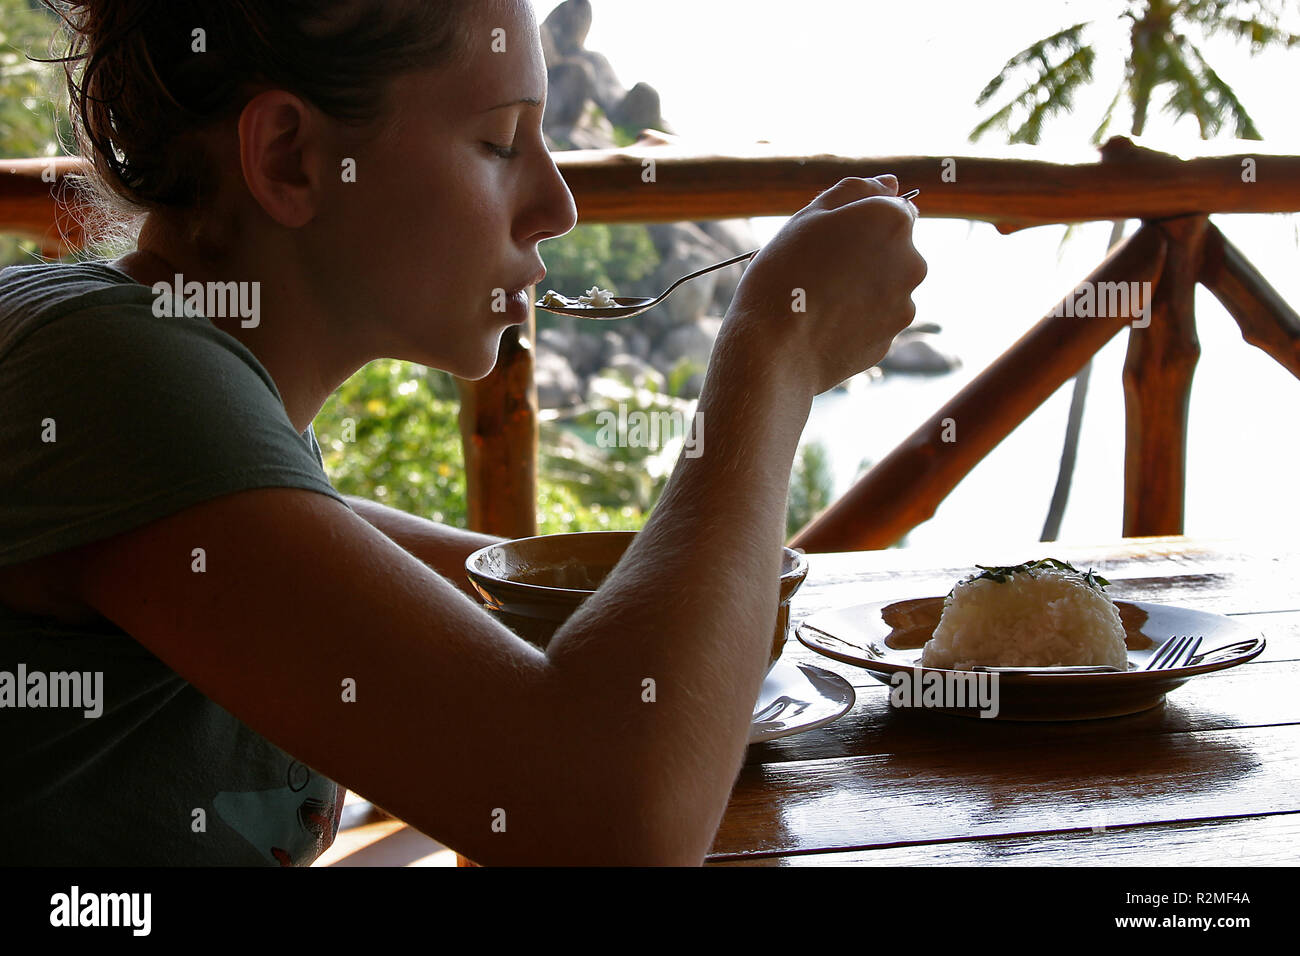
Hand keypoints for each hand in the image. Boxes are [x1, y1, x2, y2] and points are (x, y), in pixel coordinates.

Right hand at [723, 175, 926, 396]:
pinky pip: (873, 320)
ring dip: (859, 288)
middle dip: (863, 255)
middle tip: (816, 270)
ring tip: (816, 301)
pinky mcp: (890, 339)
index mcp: (892, 220)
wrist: (774, 350)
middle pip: (892, 249)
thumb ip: (855, 192)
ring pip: (883, 286)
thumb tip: (891, 184)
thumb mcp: (808, 217)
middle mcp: (911, 260)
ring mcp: (904, 304)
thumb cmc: (784, 276)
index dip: (860, 220)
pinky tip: (822, 325)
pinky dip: (854, 320)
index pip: (893, 207)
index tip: (830, 236)